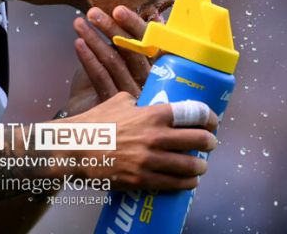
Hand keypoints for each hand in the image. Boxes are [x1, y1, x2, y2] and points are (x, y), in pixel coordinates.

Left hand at [60, 6, 155, 116]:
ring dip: (95, 39)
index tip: (118, 10)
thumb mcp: (112, 59)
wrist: (88, 123)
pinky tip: (78, 43)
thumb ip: (117, 41)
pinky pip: (101, 77)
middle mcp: (148, 83)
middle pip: (133, 52)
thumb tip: (110, 15)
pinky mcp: (114, 106)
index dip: (134, 26)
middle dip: (112, 29)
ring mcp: (133, 96)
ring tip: (79, 23)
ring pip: (115, 63)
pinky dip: (88, 58)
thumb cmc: (102, 85)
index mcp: (153, 68)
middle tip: (93, 13)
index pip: (149, 43)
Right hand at [61, 92, 217, 190]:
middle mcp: (156, 136)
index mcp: (152, 113)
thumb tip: (148, 103)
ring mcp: (150, 160)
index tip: (212, 122)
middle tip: (209, 144)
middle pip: (199, 139)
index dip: (209, 117)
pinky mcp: (143, 179)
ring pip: (191, 166)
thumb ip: (138, 103)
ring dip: (200, 166)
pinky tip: (189, 181)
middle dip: (209, 142)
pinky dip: (187, 183)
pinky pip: (175, 184)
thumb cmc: (95, 123)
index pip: (193, 112)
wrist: (74, 150)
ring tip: (200, 165)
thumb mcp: (118, 102)